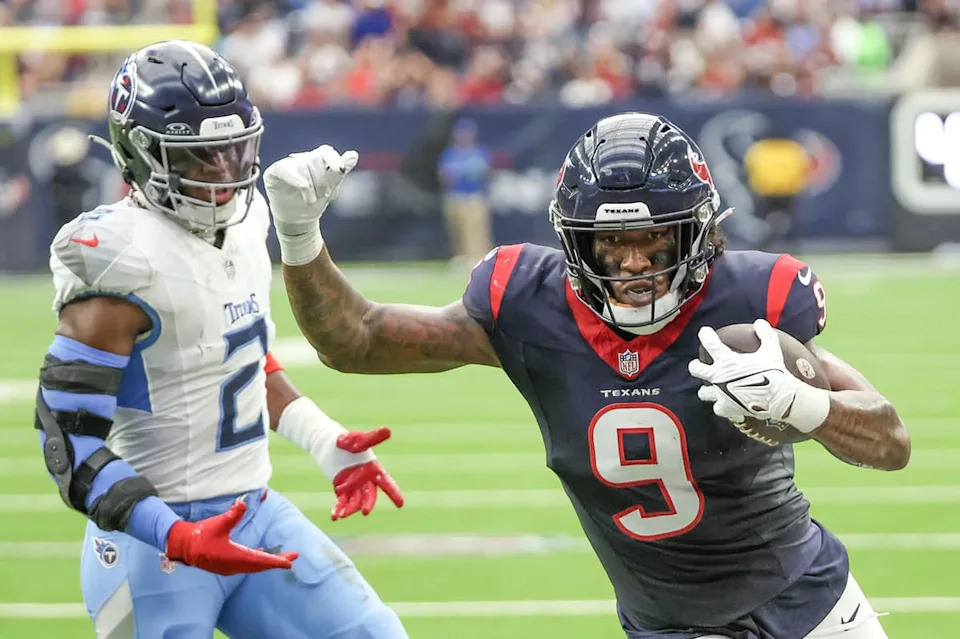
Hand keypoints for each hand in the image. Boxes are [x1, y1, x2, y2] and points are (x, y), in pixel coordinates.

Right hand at [165, 500, 297, 575]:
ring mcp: (230, 567)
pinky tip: (260, 554)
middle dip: (277, 561)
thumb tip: (243, 502)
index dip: (276, 561)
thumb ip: (232, 514)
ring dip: (268, 562)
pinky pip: (247, 564)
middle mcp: (235, 565)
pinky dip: (257, 560)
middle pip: (261, 565)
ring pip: (254, 566)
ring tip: (282, 558)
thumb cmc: (200, 535)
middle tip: (293, 557)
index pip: (261, 561)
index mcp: (235, 558)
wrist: (183, 546)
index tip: (290, 563)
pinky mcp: (226, 565)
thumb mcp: (218, 523)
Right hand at [263, 145, 358, 235]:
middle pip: (316, 159)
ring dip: (311, 187)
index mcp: (318, 161)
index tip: (341, 170)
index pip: (326, 152)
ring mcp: (287, 165)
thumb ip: (339, 173)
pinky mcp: (274, 172)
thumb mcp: (330, 191)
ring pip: (302, 166)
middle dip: (323, 181)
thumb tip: (353, 154)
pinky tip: (303, 188)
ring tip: (311, 201)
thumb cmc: (314, 203)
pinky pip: (285, 170)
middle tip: (324, 197)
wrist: (296, 221)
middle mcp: (302, 159)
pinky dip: (297, 180)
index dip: (334, 159)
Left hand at [330, 428, 403, 520]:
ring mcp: (353, 485)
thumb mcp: (358, 439)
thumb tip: (388, 430)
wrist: (327, 443)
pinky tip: (334, 517)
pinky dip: (338, 509)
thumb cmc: (346, 439)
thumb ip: (372, 438)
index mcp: (372, 468)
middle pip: (369, 494)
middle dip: (368, 503)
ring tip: (343, 514)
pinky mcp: (341, 489)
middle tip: (365, 512)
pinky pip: (342, 501)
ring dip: (350, 508)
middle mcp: (365, 479)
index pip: (385, 481)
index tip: (400, 504)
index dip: (393, 492)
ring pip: (355, 500)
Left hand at [688, 319, 801, 424]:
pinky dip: (722, 407)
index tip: (704, 332)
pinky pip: (718, 409)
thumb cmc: (773, 373)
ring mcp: (720, 394)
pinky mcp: (727, 408)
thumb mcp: (771, 350)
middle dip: (695, 366)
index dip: (705, 335)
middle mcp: (718, 377)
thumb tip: (760, 323)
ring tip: (712, 388)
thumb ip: (765, 335)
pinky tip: (727, 404)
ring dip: (707, 390)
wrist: (778, 398)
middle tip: (698, 364)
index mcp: (727, 361)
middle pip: (695, 369)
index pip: (710, 344)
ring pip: (703, 393)